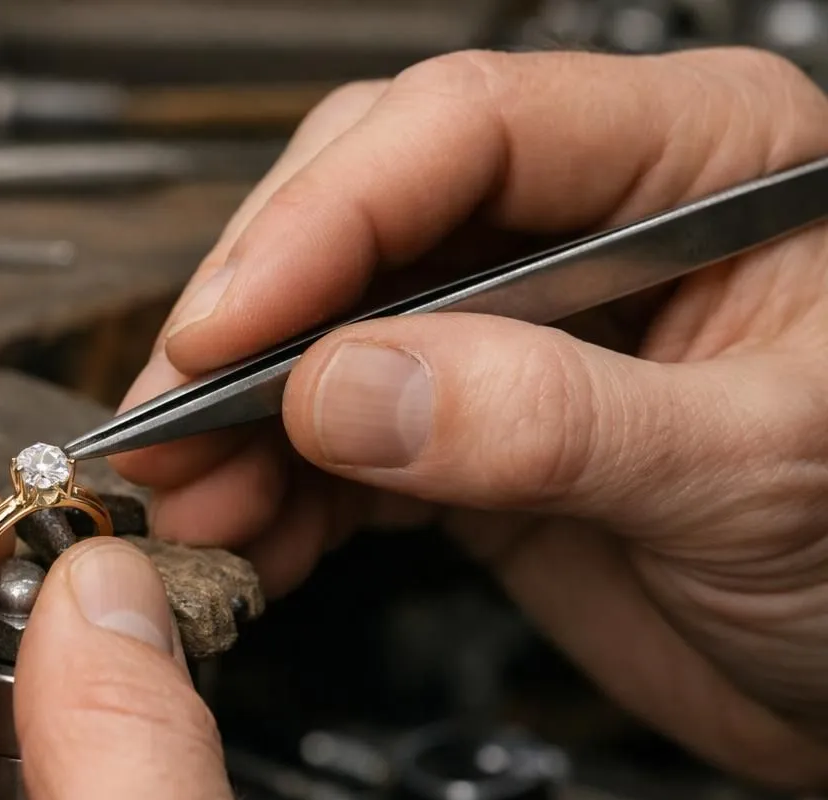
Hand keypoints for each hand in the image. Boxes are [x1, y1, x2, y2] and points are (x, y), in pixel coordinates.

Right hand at [112, 47, 827, 788]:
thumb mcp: (756, 468)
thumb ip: (553, 420)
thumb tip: (354, 389)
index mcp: (698, 164)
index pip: (465, 130)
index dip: (325, 218)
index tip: (232, 325)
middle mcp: (587, 232)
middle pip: (364, 218)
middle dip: (255, 325)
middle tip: (176, 417)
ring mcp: (518, 338)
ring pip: (330, 338)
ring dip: (242, 423)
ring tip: (191, 501)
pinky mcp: (474, 440)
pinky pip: (342, 446)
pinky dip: (279, 493)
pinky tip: (249, 536)